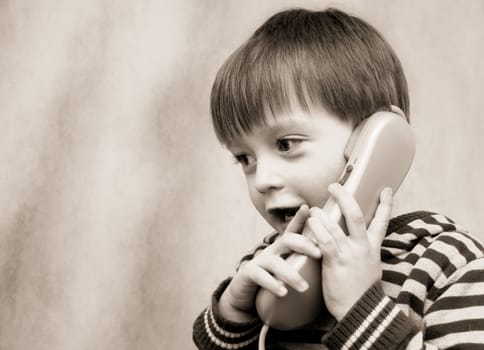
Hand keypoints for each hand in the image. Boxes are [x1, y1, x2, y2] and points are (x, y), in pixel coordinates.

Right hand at [219, 205, 321, 321]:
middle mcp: (271, 251)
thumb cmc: (272, 280)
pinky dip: (272, 284)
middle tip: (319, 254)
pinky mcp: (248, 273)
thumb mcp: (287, 268)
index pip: (292, 231)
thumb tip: (326, 260)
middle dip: (303, 244)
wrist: (245, 295)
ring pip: (275, 262)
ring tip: (304, 287)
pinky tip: (283, 292)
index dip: (299, 219)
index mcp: (282, 249)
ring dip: (291, 274)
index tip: (308, 208)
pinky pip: (259, 276)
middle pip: (287, 240)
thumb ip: (302, 262)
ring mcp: (259, 261)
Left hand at [307, 183, 392, 320]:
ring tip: (315, 209)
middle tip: (334, 186)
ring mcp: (349, 254)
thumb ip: (363, 251)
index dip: (385, 204)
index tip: (387, 189)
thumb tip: (358, 240)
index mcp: (372, 247)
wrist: (359, 312)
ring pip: (336, 225)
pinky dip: (317, 229)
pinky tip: (311, 222)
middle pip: (356, 214)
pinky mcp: (335, 262)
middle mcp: (362, 247)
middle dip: (345, 197)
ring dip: (323, 214)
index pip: (382, 221)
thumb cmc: (361, 291)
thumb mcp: (370, 267)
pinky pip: (325, 240)